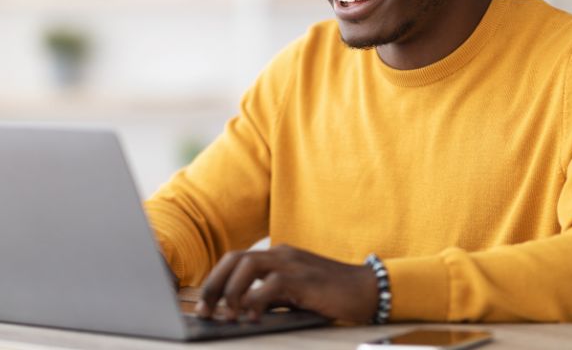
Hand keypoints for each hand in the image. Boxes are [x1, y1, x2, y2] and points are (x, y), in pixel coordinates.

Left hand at [194, 244, 378, 322]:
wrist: (367, 289)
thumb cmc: (330, 294)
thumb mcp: (294, 294)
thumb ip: (269, 297)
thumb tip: (240, 310)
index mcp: (277, 255)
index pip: (236, 260)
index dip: (215, 280)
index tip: (204, 303)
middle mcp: (281, 254)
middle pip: (235, 259)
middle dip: (214, 284)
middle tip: (205, 310)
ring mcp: (293, 264)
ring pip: (248, 265)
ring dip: (231, 291)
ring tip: (226, 314)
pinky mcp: (304, 279)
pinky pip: (271, 284)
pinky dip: (256, 300)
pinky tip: (252, 317)